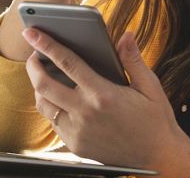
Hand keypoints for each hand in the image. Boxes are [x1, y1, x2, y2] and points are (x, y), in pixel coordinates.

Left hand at [22, 28, 183, 168]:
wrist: (157, 157)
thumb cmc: (155, 119)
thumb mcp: (150, 86)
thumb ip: (133, 60)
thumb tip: (126, 35)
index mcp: (103, 94)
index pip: (67, 63)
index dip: (47, 45)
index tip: (32, 33)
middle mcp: (86, 113)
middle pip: (44, 85)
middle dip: (33, 66)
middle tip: (34, 55)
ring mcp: (78, 132)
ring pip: (44, 105)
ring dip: (39, 88)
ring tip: (44, 76)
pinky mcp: (76, 146)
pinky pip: (54, 123)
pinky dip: (52, 108)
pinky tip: (59, 99)